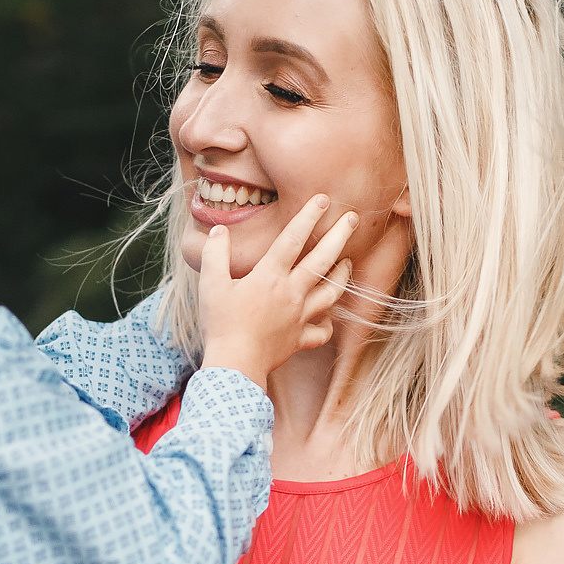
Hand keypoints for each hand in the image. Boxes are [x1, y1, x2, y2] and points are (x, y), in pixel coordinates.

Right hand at [198, 193, 354, 380]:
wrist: (235, 365)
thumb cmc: (221, 324)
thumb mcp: (210, 284)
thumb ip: (215, 254)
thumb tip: (219, 231)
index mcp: (269, 276)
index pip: (292, 239)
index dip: (308, 216)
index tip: (323, 198)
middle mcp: (291, 293)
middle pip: (322, 260)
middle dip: (339, 236)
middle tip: (353, 219)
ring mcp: (299, 317)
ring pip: (331, 293)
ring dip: (343, 275)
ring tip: (349, 262)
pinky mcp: (300, 340)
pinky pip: (322, 331)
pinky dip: (328, 323)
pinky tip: (328, 317)